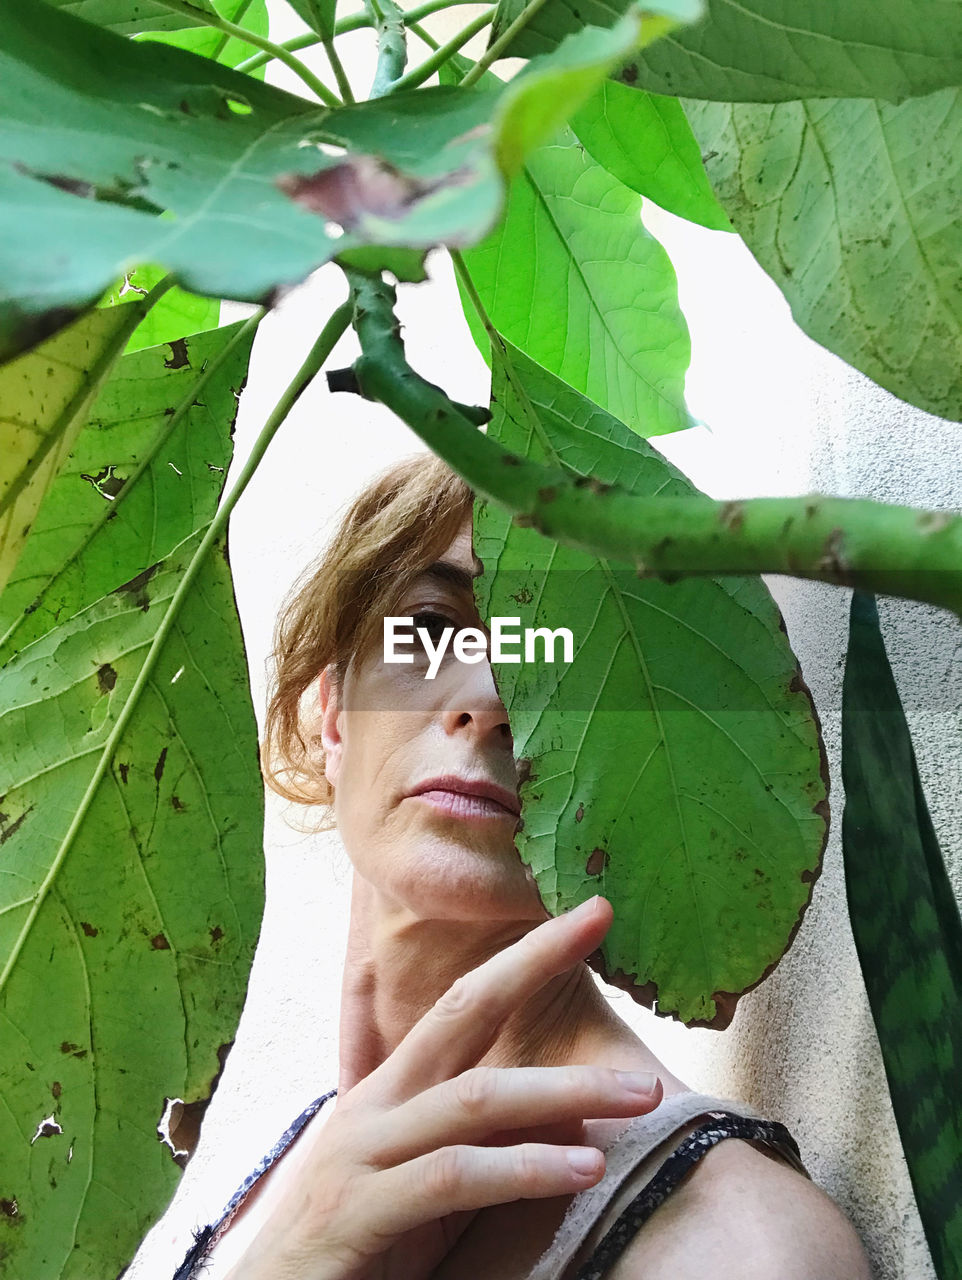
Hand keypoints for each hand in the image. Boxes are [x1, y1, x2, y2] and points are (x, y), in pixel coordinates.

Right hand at [228, 896, 662, 1279]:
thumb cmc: (355, 1249)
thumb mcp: (426, 1187)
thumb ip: (487, 1145)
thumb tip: (575, 1117)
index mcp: (390, 1092)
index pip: (462, 1005)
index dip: (523, 957)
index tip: (586, 917)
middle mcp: (374, 1105)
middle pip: (461, 1011)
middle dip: (533, 962)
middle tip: (600, 920)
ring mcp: (361, 1154)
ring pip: (473, 1099)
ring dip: (564, 1090)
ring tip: (640, 1094)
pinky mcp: (358, 1212)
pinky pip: (453, 1176)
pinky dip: (524, 1169)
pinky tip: (582, 1169)